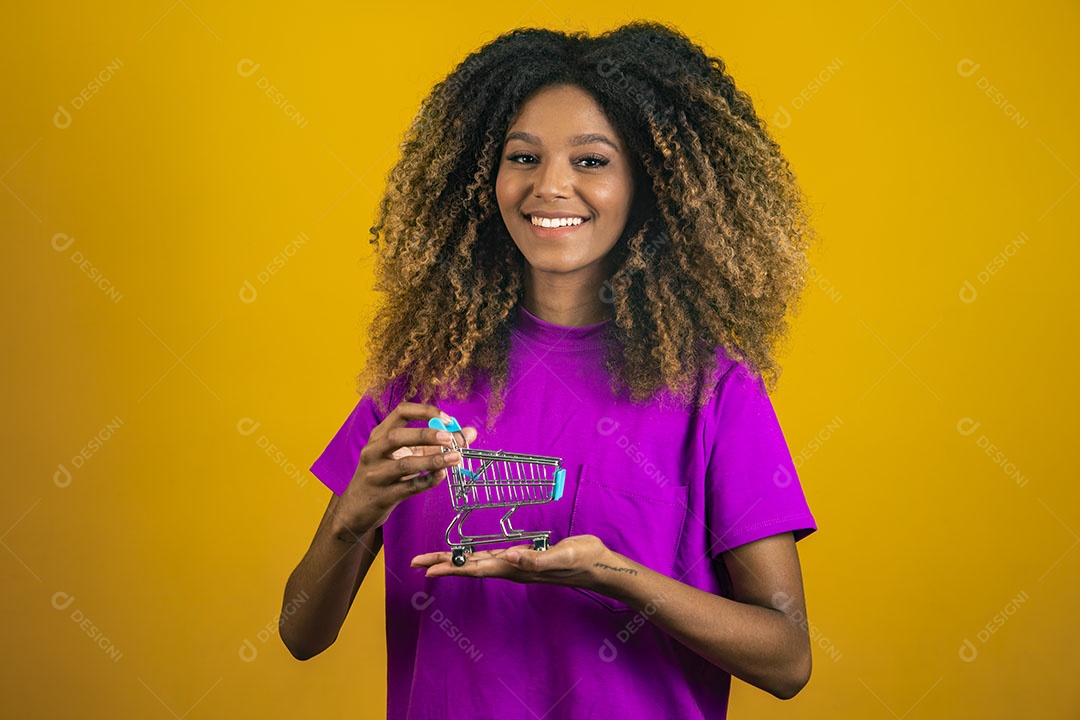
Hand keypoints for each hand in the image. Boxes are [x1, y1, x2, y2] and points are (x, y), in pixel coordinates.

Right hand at [334, 402, 476, 541]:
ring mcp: (376, 474)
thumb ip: (435, 444)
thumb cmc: (385, 475)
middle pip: (398, 436)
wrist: (357, 508)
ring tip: (456, 458)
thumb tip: (469, 434)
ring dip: (433, 460)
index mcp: (379, 435)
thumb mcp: (405, 455)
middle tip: (449, 438)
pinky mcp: (382, 496)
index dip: (425, 411)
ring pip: (404, 464)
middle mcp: (373, 451)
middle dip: (426, 434)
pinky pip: (408, 487)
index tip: (447, 419)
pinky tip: (442, 476)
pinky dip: (427, 480)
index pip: (400, 412)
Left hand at [410, 535, 613, 589]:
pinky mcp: (524, 558)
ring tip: (432, 559)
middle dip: (442, 563)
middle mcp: (511, 568)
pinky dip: (475, 555)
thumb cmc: (582, 559)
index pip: (475, 568)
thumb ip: (536, 558)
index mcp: (515, 568)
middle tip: (414, 562)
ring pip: (478, 562)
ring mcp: (517, 565)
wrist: (599, 566)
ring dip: (454, 560)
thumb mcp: (561, 555)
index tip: (425, 569)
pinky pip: (492, 557)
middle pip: (469, 566)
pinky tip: (469, 553)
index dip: (450, 567)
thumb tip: (509, 557)